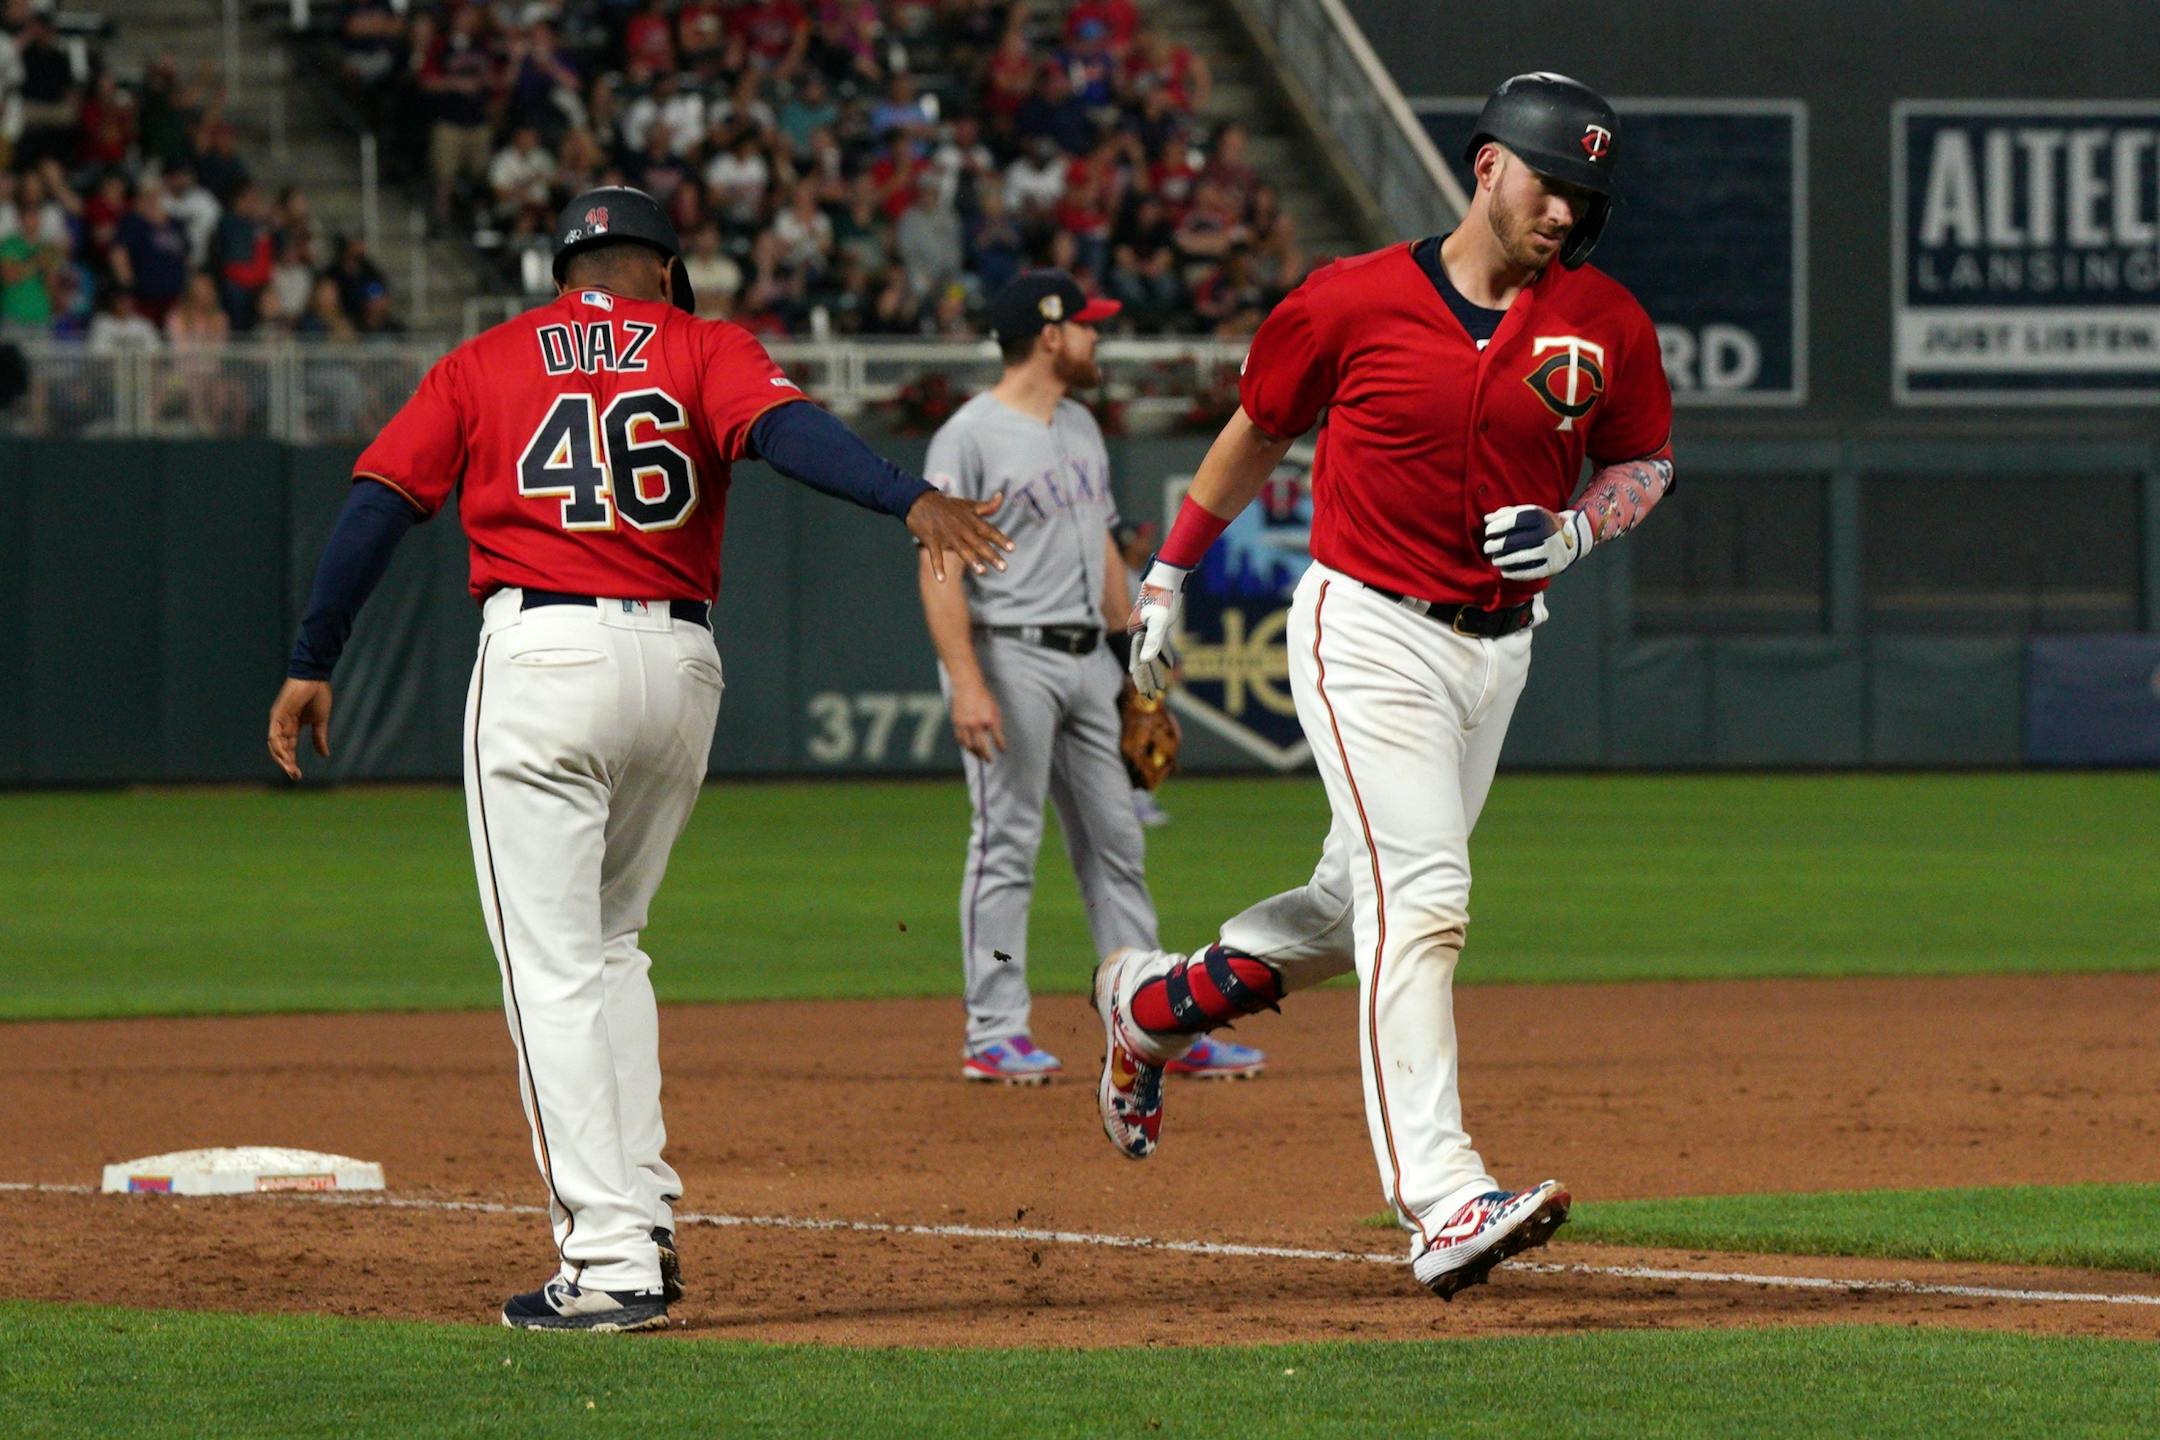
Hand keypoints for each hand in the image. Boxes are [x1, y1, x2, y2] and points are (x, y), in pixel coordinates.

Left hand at [268, 678, 332, 779]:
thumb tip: (325, 755)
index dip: (292, 762)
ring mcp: (278, 720)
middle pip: (280, 749)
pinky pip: (274, 735)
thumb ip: (320, 738)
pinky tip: (285, 757)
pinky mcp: (277, 715)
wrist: (315, 677)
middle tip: (295, 776)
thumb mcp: (320, 721)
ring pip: (275, 745)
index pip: (289, 748)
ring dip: (282, 759)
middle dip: (286, 764)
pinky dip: (278, 747)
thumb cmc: (317, 694)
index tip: (299, 775)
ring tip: (290, 770)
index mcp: (292, 726)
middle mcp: (282, 725)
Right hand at [908, 489, 1012, 581]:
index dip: (1000, 539)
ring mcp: (945, 534)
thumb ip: (986, 506)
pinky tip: (942, 580)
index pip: (988, 530)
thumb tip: (1001, 497)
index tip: (1012, 549)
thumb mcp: (967, 505)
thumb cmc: (947, 505)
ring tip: (982, 571)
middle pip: (978, 542)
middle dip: (991, 555)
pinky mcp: (931, 539)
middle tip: (1004, 568)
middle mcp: (960, 527)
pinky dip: (938, 567)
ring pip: (960, 548)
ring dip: (971, 559)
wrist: (918, 499)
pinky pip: (935, 555)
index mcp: (970, 519)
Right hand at [948, 679, 1004, 760]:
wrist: (967, 686)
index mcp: (989, 720)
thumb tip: (997, 738)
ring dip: (975, 753)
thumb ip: (996, 724)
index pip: (997, 739)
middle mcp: (977, 724)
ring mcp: (965, 725)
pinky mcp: (957, 723)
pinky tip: (969, 747)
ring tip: (979, 756)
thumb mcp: (995, 709)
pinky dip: (965, 746)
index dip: (1001, 747)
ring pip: (969, 746)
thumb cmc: (983, 697)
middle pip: (981, 748)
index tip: (1002, 751)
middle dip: (986, 756)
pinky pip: (960, 740)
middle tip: (989, 761)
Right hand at [1126, 558, 1187, 697]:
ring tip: (1160, 686)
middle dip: (1147, 679)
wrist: (1168, 574)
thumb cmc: (1164, 597)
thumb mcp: (1160, 621)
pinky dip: (1163, 656)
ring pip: (1151, 654)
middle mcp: (1140, 632)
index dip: (1142, 680)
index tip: (1146, 694)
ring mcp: (1149, 628)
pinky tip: (1170, 665)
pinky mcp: (1158, 622)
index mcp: (1137, 634)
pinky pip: (1159, 645)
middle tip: (1151, 696)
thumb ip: (1153, 642)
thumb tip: (1147, 660)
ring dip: (1155, 670)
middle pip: (1142, 661)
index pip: (1138, 662)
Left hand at [1481, 505, 1592, 579]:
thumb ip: (1508, 513)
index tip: (1488, 532)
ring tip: (1495, 560)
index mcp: (1540, 516)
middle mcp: (1547, 532)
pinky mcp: (1553, 566)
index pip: (1513, 521)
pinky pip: (1530, 572)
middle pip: (1514, 541)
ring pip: (1521, 557)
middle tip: (1487, 548)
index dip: (1497, 527)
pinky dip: (1514, 573)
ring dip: (1503, 560)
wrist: (1573, 538)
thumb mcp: (1530, 513)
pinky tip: (1504, 571)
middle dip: (1495, 545)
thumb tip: (1487, 518)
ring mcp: (1551, 550)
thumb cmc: (1543, 524)